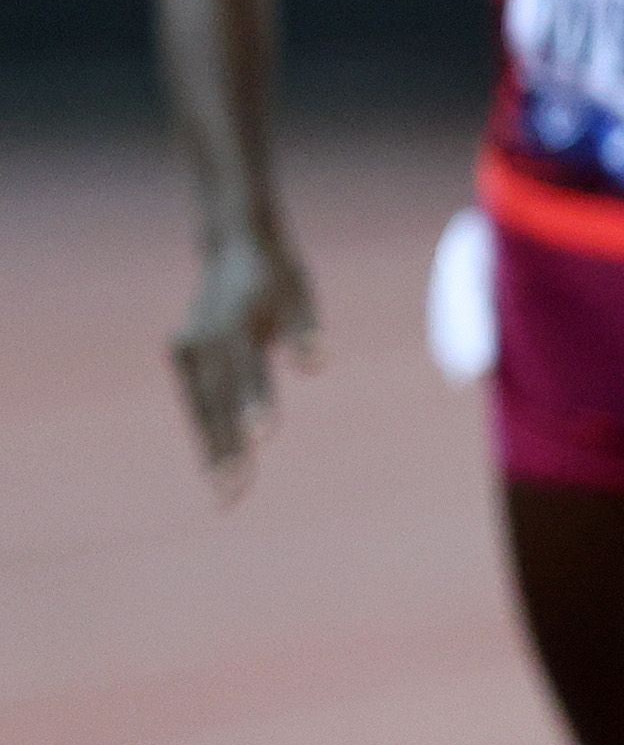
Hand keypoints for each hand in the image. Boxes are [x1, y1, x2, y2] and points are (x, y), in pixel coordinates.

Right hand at [172, 232, 316, 495]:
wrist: (234, 249)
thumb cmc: (277, 277)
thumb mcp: (297, 291)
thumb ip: (304, 328)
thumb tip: (315, 364)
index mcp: (235, 320)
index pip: (246, 367)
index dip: (254, 401)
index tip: (262, 436)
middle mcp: (205, 338)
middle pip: (218, 398)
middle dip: (227, 444)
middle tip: (236, 488)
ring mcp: (189, 350)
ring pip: (202, 408)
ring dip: (213, 451)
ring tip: (227, 496)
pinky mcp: (186, 361)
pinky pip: (197, 405)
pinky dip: (206, 437)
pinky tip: (219, 472)